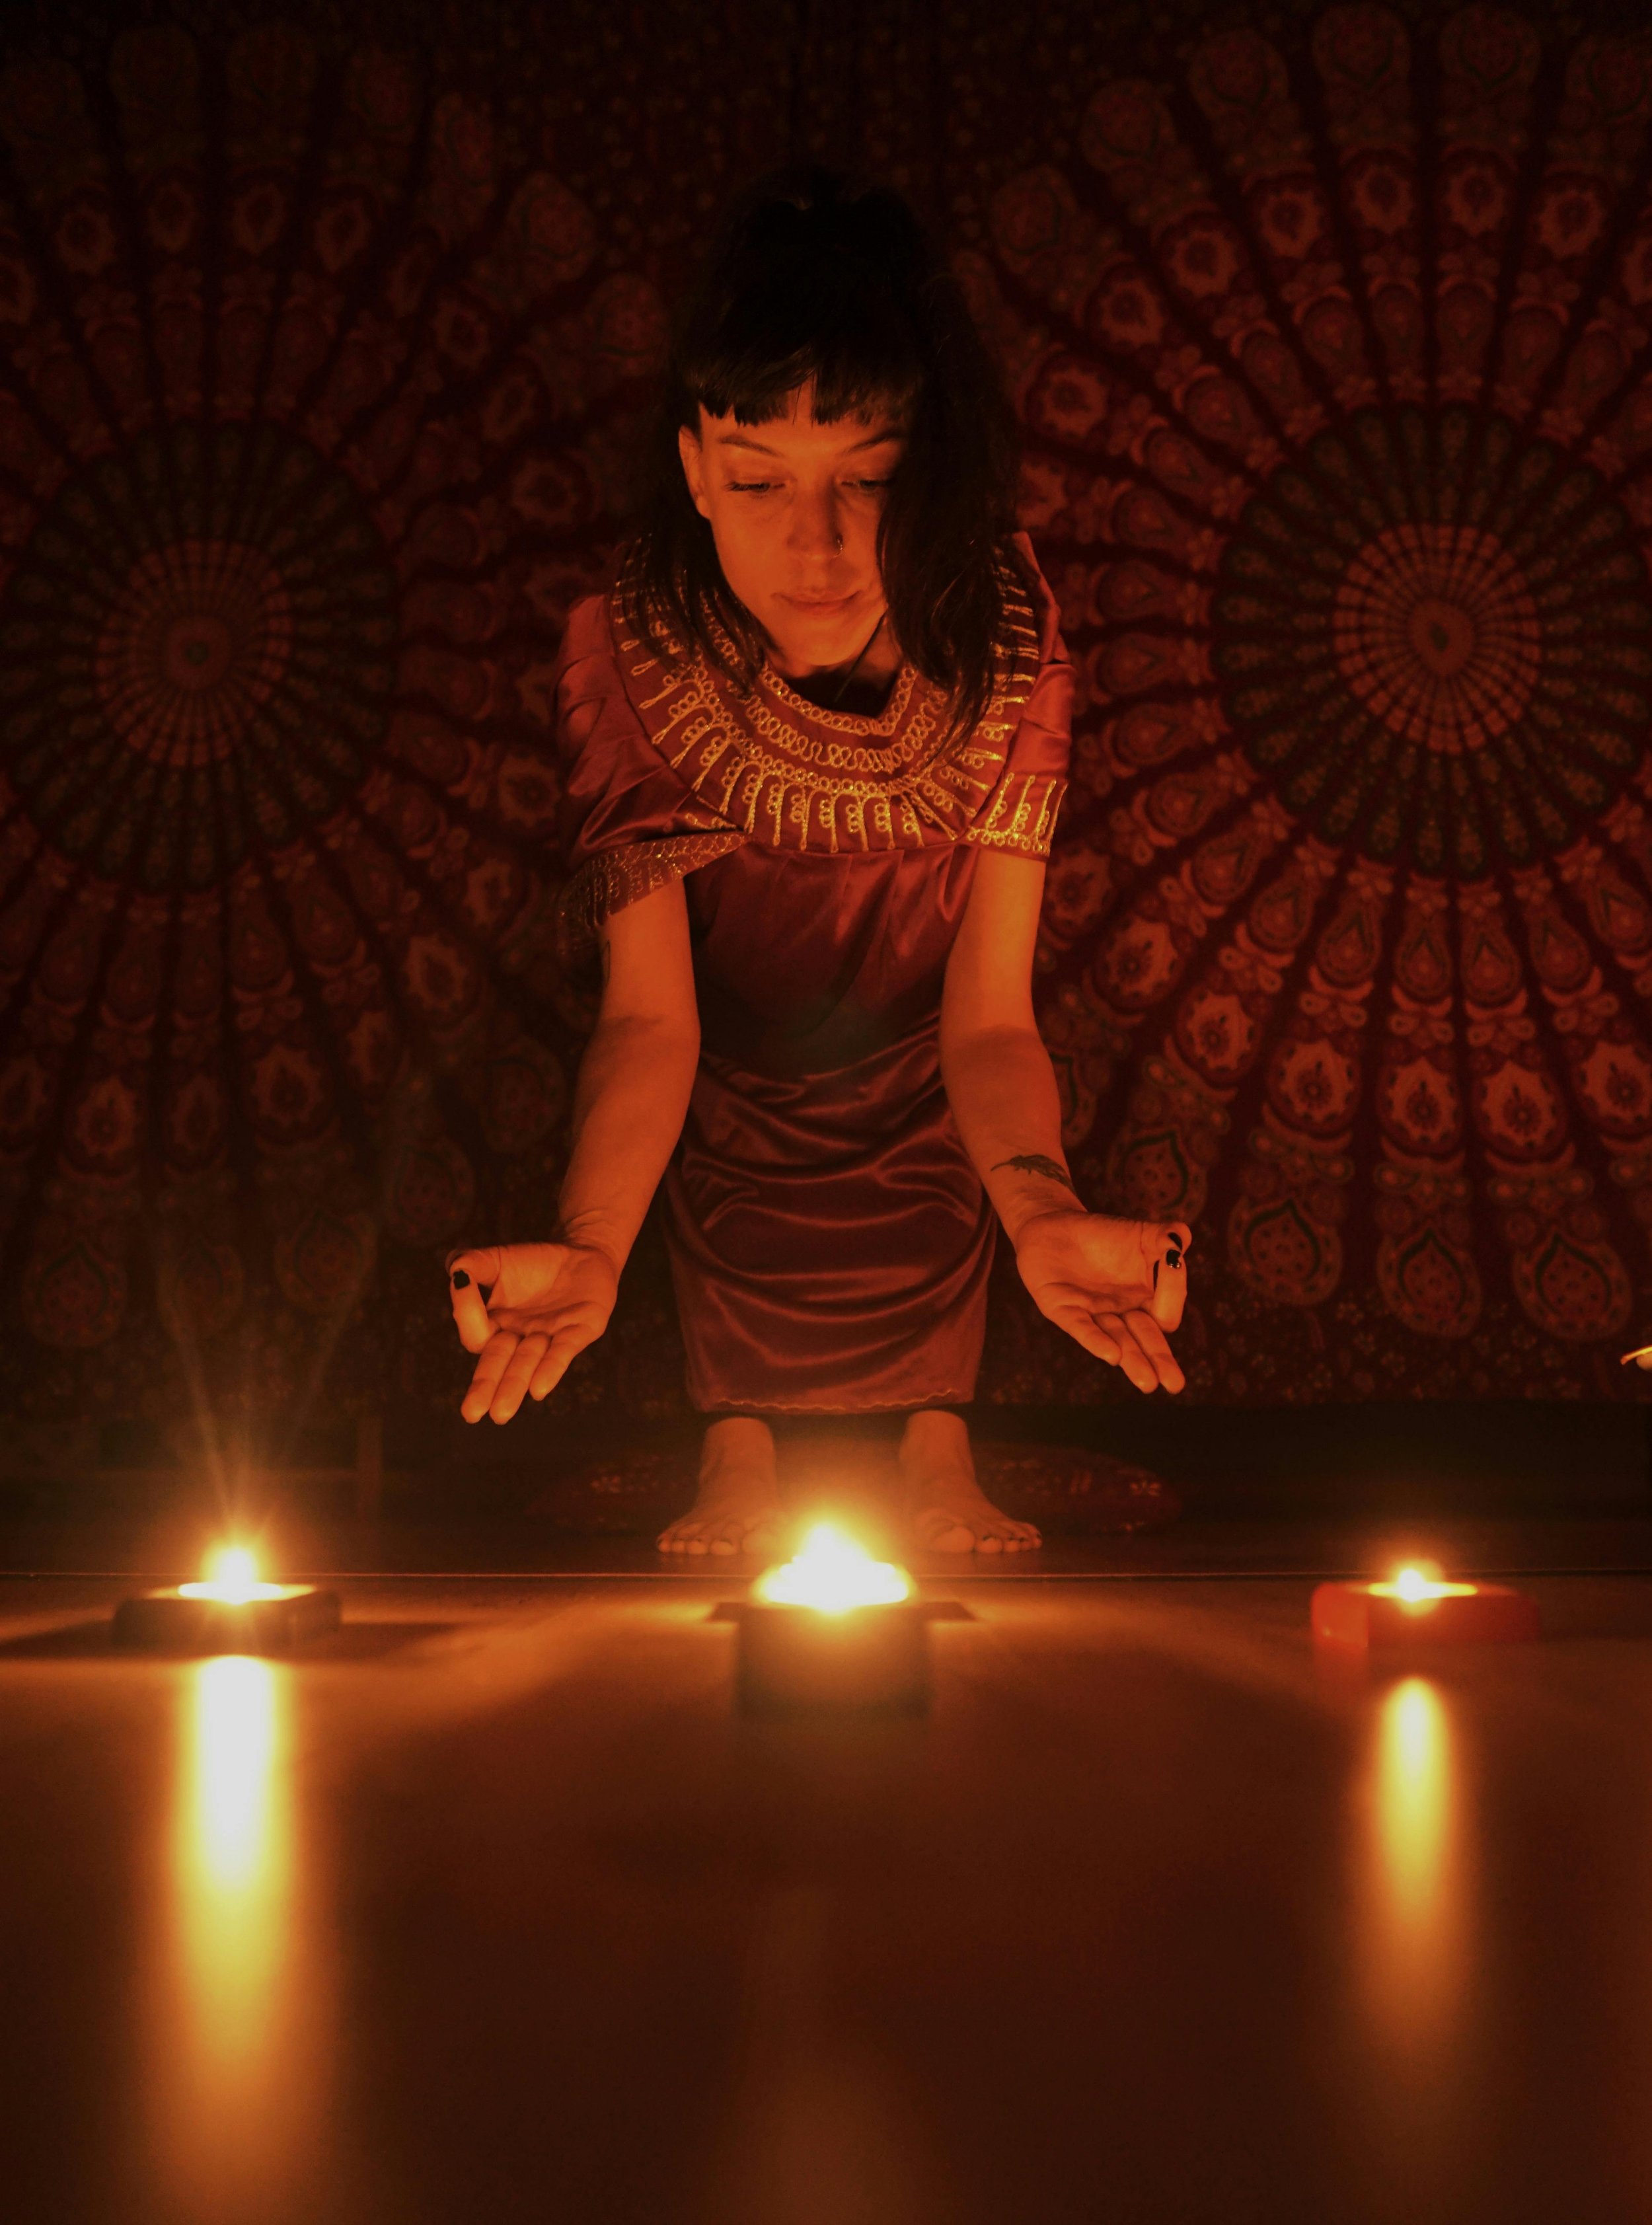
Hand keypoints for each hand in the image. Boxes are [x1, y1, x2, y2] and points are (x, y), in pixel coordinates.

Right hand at [447, 1241, 618, 1422]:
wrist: (581, 1254)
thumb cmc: (533, 1264)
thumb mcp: (497, 1260)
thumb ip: (472, 1263)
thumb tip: (456, 1273)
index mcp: (496, 1326)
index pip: (476, 1333)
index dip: (467, 1312)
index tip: (462, 1282)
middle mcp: (521, 1339)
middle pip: (499, 1364)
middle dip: (485, 1387)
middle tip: (471, 1414)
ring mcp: (550, 1337)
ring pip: (528, 1363)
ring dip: (514, 1385)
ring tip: (501, 1413)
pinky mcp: (581, 1329)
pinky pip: (563, 1351)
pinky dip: (551, 1368)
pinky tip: (539, 1389)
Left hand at [1014, 1212, 1191, 1393]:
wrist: (1053, 1227)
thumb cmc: (1103, 1235)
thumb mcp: (1141, 1233)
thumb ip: (1166, 1237)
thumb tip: (1181, 1241)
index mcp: (1144, 1299)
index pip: (1165, 1312)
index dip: (1172, 1296)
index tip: (1173, 1263)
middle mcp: (1121, 1312)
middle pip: (1145, 1339)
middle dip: (1160, 1361)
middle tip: (1175, 1385)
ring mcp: (1093, 1313)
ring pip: (1117, 1340)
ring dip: (1132, 1360)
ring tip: (1149, 1384)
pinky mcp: (1063, 1309)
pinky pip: (1081, 1327)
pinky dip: (1096, 1341)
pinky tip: (1111, 1356)